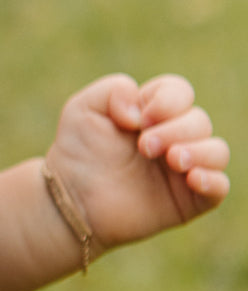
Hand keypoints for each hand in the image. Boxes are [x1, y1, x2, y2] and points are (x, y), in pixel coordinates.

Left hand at [46, 73, 229, 255]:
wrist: (70, 200)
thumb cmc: (77, 153)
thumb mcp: (83, 108)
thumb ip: (113, 89)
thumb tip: (142, 110)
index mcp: (153, 113)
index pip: (180, 92)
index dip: (167, 101)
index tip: (141, 119)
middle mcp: (174, 138)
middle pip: (199, 121)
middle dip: (175, 129)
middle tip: (144, 147)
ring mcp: (183, 170)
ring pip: (217, 151)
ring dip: (199, 151)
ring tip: (172, 160)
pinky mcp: (187, 201)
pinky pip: (220, 187)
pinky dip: (213, 180)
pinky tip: (192, 178)